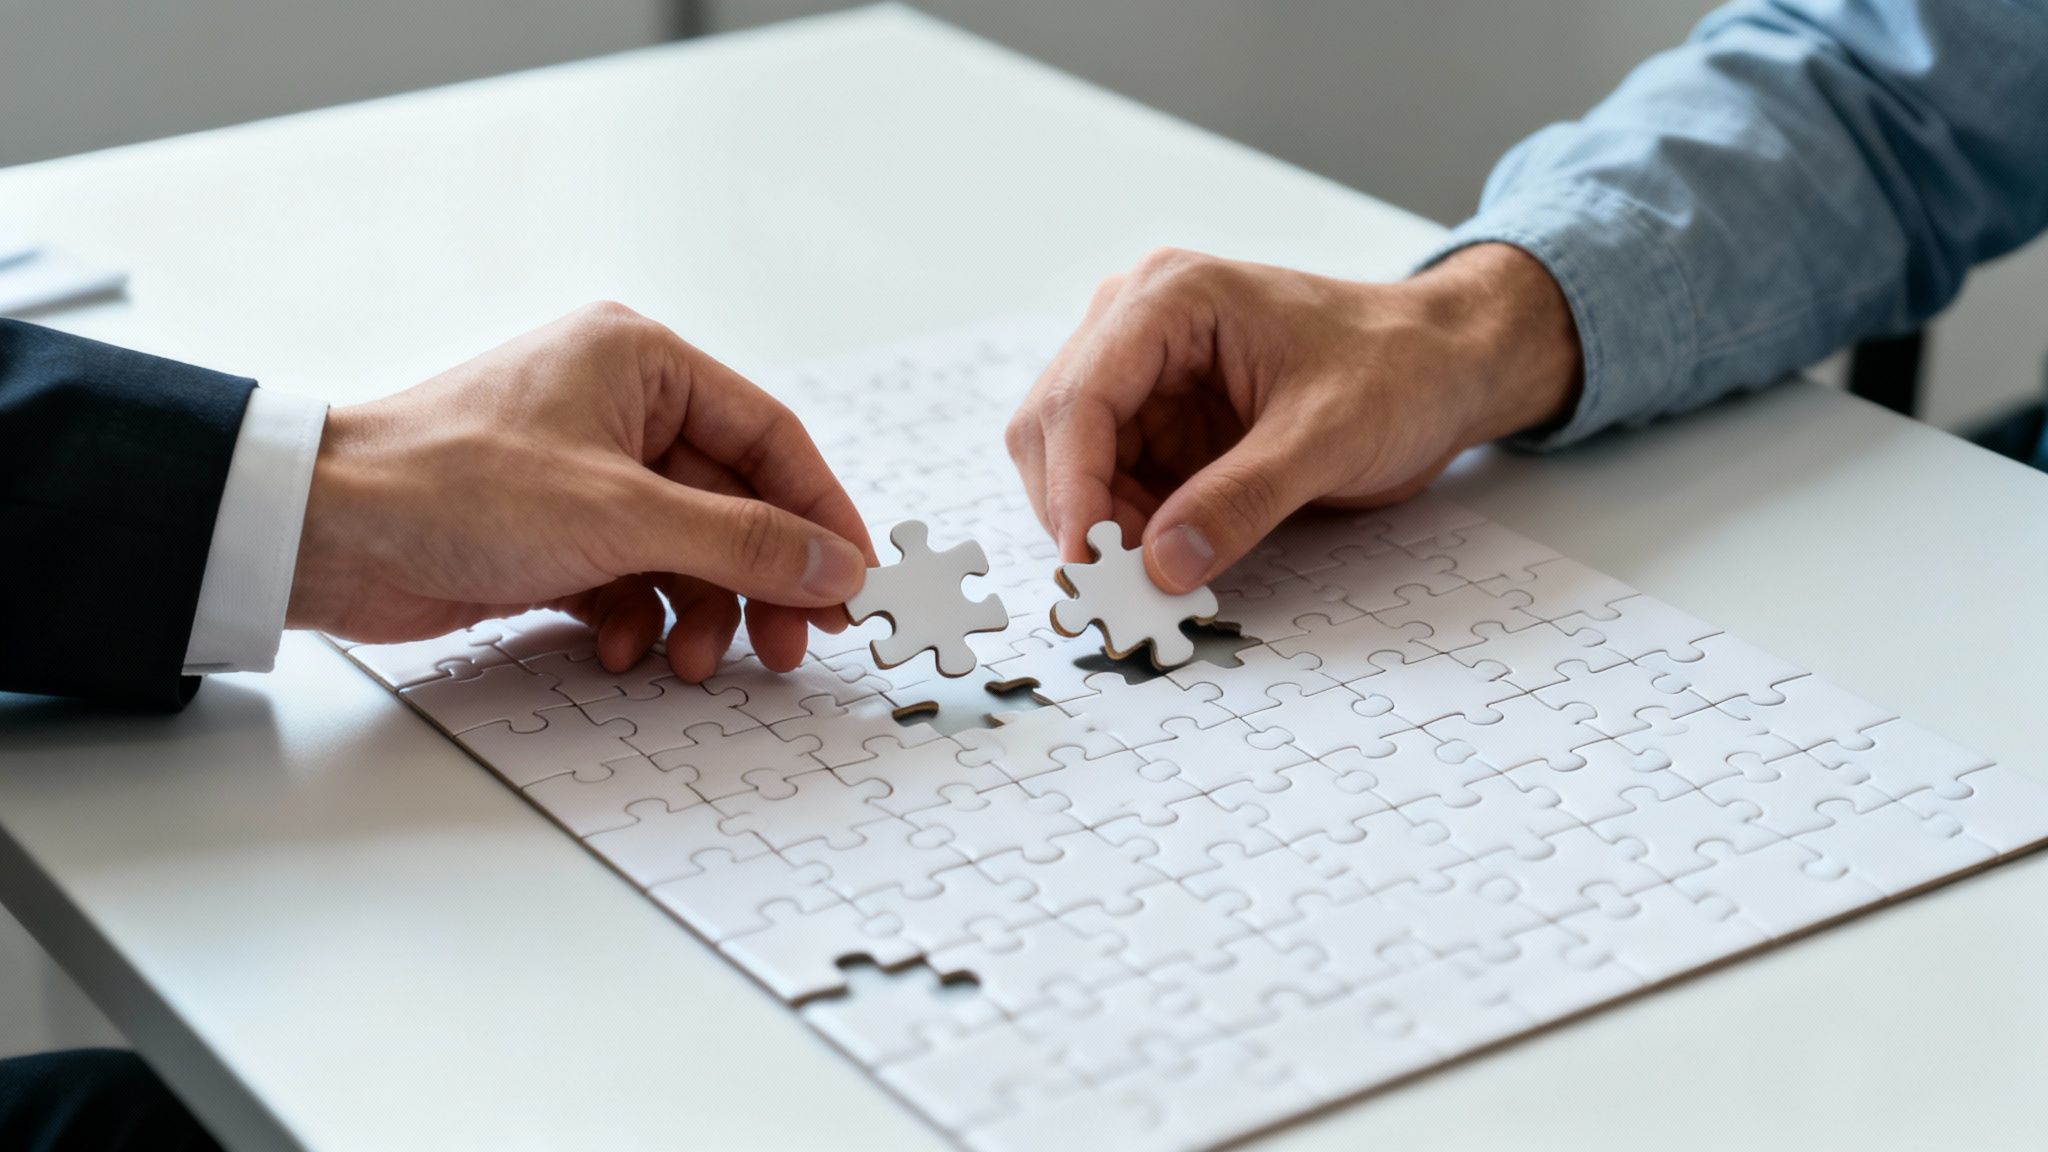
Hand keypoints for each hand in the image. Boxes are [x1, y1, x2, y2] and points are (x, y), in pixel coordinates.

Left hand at [287, 302, 875, 680]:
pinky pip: (631, 575)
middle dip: (758, 580)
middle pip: (733, 502)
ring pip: (686, 548)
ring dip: (698, 609)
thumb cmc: (456, 487)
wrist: (322, 534)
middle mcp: (619, 407)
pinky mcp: (554, 529)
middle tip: (794, 644)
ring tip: (694, 660)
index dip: (821, 514)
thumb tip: (838, 568)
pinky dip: (636, 616)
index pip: (770, 437)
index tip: (857, 582)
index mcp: (642, 361)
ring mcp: (586, 471)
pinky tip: (620, 647)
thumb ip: (744, 544)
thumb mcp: (623, 517)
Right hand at [1006, 244, 1582, 590]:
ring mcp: (1143, 374)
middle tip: (1114, 588)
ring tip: (1149, 578)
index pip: (1081, 395)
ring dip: (1096, 527)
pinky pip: (1109, 484)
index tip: (1085, 562)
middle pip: (1053, 428)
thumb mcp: (1328, 438)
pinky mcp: (1158, 421)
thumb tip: (1163, 566)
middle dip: (1076, 511)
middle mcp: (1136, 324)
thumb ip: (1243, 500)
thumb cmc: (1398, 370)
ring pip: (1070, 463)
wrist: (1443, 366)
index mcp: (1170, 298)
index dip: (1071, 486)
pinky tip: (1163, 558)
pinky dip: (1123, 530)